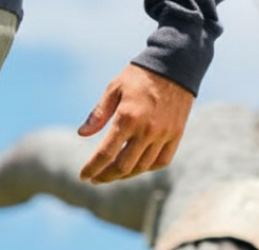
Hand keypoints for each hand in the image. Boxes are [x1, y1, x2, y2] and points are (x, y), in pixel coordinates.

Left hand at [78, 65, 192, 184]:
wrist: (177, 62)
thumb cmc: (140, 75)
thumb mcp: (114, 88)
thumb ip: (98, 114)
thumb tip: (82, 134)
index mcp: (128, 118)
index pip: (105, 154)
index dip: (92, 168)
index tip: (83, 176)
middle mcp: (146, 130)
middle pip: (122, 167)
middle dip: (105, 176)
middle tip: (96, 178)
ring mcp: (163, 134)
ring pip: (141, 168)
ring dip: (124, 175)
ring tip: (112, 173)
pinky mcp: (176, 134)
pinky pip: (161, 162)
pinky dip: (146, 168)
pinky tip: (136, 166)